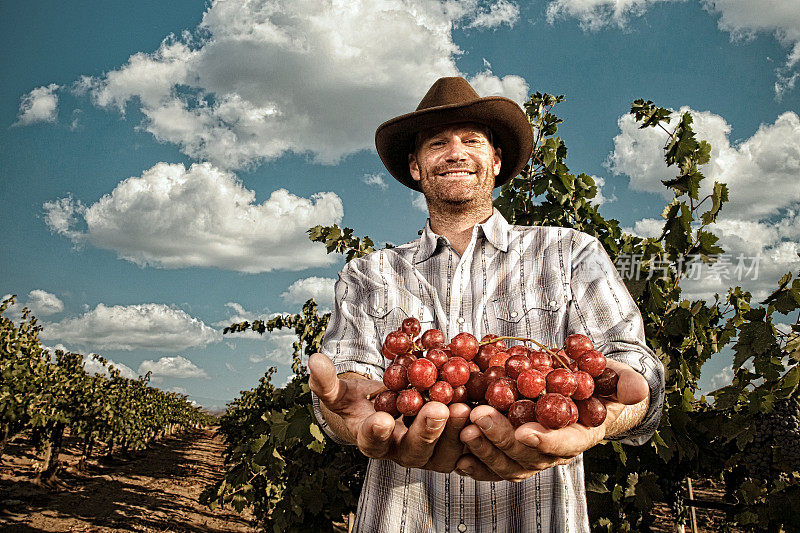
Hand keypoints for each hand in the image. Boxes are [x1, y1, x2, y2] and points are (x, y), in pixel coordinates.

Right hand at [309, 352, 471, 471]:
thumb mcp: (340, 392)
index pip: (372, 442)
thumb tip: (313, 360)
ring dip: (457, 431)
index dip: (376, 433)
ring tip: (463, 406)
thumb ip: (326, 381)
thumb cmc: (361, 403)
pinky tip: (484, 408)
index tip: (380, 420)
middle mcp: (401, 453)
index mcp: (372, 441)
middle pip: (415, 450)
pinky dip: (476, 431)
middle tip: (436, 409)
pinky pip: (467, 445)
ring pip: (446, 451)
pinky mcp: (453, 447)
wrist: (386, 412)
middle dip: (427, 430)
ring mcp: (430, 454)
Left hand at [456, 359, 648, 481]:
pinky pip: (494, 465)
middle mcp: (555, 449)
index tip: (526, 432)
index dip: (547, 441)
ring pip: (509, 462)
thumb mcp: (615, 376)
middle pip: (529, 455)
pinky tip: (458, 456)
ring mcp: (533, 453)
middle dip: (503, 439)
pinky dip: (477, 463)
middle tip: (480, 417)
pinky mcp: (513, 450)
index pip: (565, 444)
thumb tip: (637, 389)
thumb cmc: (599, 382)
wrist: (585, 390)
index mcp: (581, 434)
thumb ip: (626, 382)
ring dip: (485, 450)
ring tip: (464, 429)